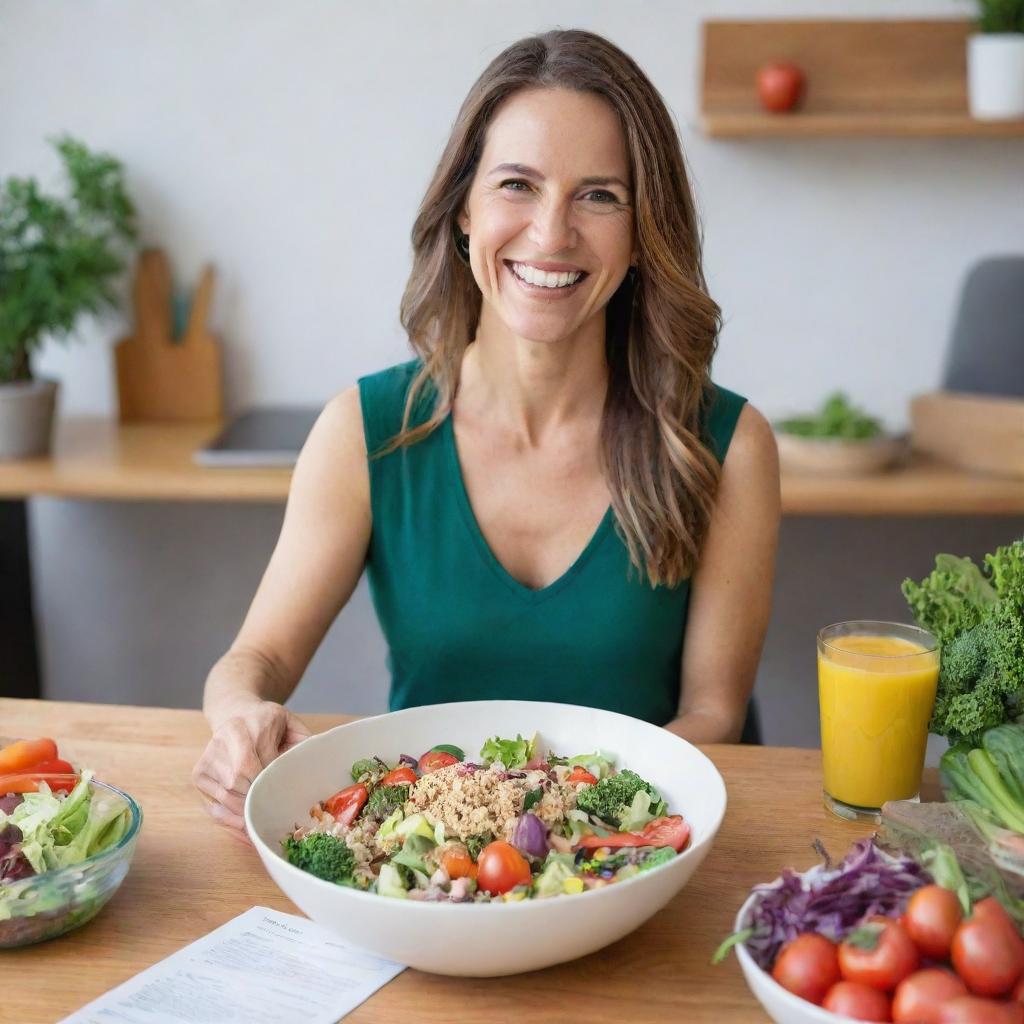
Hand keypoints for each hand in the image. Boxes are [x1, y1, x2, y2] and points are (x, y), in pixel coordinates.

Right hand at [192, 699, 311, 840]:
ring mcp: (208, 757)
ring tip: (267, 824)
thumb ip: (304, 745)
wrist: (236, 712)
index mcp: (250, 724)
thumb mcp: (290, 725)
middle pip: (241, 782)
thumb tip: (315, 770)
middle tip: (279, 815)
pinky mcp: (199, 773)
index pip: (259, 764)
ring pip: (228, 796)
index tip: (288, 800)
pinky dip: (232, 821)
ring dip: (248, 813)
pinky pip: (214, 806)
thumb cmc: (270, 724)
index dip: (272, 785)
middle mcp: (223, 739)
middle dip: (260, 800)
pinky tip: (248, 828)